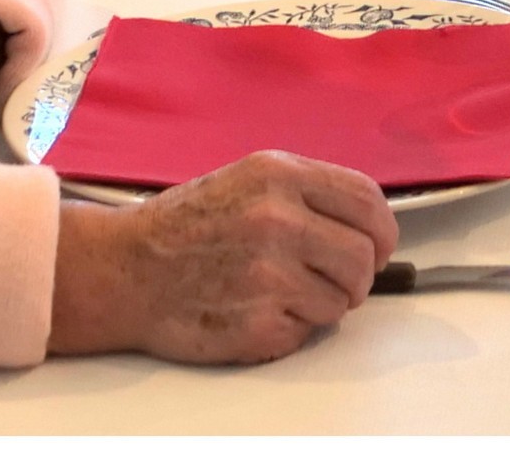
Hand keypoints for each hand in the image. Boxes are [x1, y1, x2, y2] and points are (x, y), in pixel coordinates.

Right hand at [48, 152, 402, 365]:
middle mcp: (278, 221)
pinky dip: (291, 328)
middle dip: (359, 274)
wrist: (126, 271)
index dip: (383, 228)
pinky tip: (257, 309)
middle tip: (336, 278)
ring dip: (323, 303)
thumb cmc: (186, 226)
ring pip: (342, 300)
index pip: (367, 201)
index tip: (379, 244)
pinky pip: (307, 332)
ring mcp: (269, 275)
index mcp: (279, 177)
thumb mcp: (247, 178)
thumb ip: (308, 192)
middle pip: (364, 258)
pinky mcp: (258, 323)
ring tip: (283, 292)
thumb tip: (369, 223)